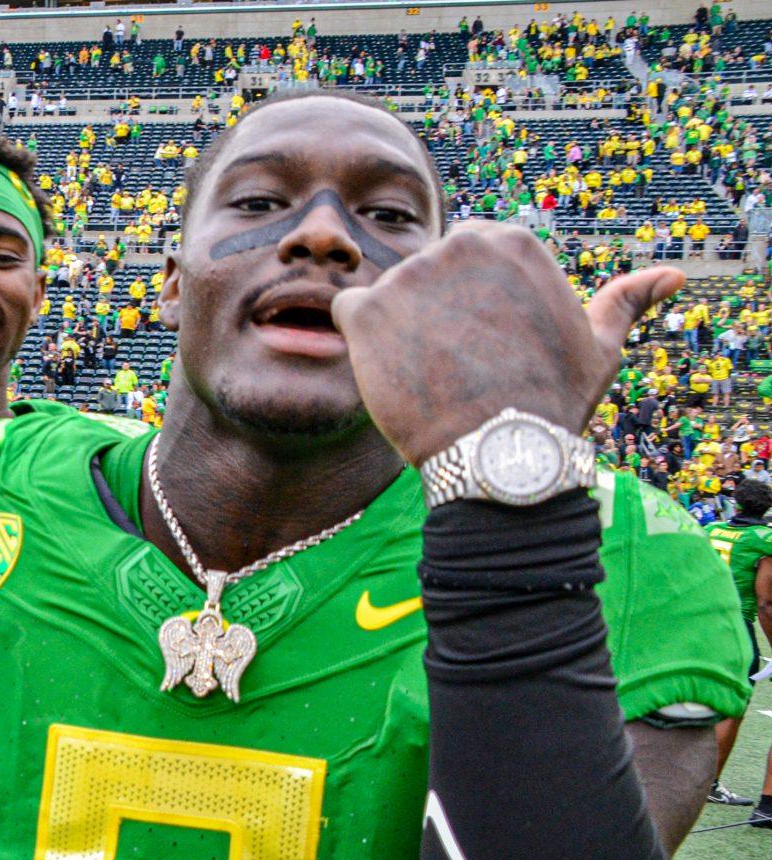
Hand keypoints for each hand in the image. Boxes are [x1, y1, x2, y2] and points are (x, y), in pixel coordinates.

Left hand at [331, 221, 683, 466]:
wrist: (498, 457)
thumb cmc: (551, 406)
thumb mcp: (599, 351)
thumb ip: (624, 303)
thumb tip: (670, 276)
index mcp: (512, 243)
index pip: (469, 261)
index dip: (469, 310)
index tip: (480, 348)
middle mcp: (461, 245)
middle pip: (427, 277)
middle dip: (432, 317)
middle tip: (451, 369)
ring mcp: (411, 275)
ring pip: (390, 298)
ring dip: (398, 333)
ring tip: (428, 379)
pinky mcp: (368, 309)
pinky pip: (349, 312)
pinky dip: (361, 342)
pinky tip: (390, 373)